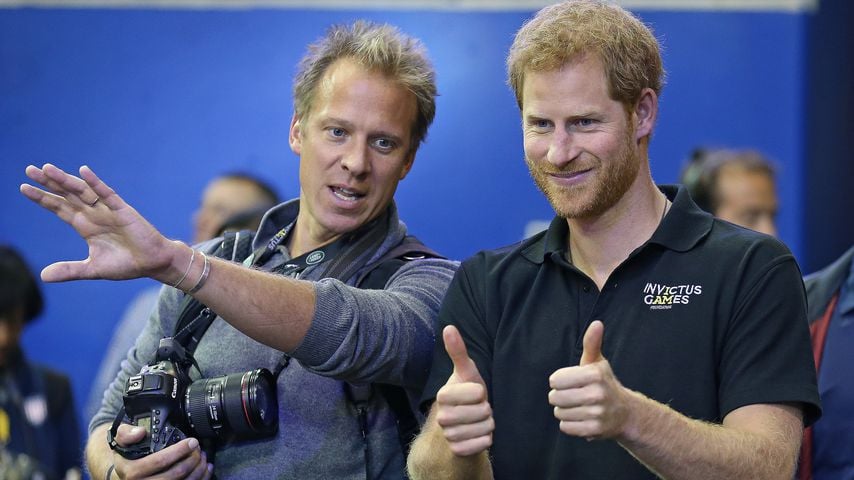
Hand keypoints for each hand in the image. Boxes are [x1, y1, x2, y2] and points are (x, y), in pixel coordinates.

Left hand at [19, 164, 175, 282]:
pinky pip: (107, 194)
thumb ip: (70, 270)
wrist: (153, 264)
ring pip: (82, 191)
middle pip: (67, 195)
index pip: (59, 208)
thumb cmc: (126, 264)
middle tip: (29, 170)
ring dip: (66, 180)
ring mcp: (107, 210)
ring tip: (47, 169)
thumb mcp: (93, 269)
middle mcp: (94, 214)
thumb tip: (42, 276)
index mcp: (85, 226)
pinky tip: (83, 171)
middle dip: (48, 183)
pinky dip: (96, 183)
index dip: (42, 198)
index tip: (24, 187)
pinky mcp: (123, 210)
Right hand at [111, 424, 212, 478]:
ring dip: (198, 470)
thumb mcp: (120, 442)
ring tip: (203, 458)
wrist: (123, 473)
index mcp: (132, 471)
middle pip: (175, 474)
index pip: (160, 461)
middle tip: (198, 449)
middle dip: (192, 459)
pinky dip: (200, 479)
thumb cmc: (126, 457)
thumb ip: (127, 433)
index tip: (192, 442)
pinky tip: (205, 470)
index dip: (179, 450)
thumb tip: (140, 432)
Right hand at [433, 325, 493, 456]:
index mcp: (442, 395)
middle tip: (477, 409)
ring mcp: (448, 435)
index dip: (482, 392)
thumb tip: (449, 327)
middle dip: (486, 410)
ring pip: (485, 428)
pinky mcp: (457, 450)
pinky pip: (484, 444)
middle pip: (483, 411)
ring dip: (487, 424)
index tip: (474, 394)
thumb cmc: (466, 394)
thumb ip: (458, 351)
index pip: (478, 393)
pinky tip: (478, 434)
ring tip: (478, 421)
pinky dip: (486, 439)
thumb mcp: (466, 372)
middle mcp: (442, 416)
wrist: (460, 424)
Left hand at [548, 320, 630, 439]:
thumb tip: (597, 323)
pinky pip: (565, 427)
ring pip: (559, 413)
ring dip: (564, 411)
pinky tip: (580, 418)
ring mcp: (597, 414)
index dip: (559, 381)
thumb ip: (592, 343)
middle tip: (573, 395)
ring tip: (578, 406)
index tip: (569, 381)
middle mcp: (597, 394)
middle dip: (559, 396)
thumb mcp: (597, 362)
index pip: (556, 380)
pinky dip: (569, 423)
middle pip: (555, 397)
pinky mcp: (594, 430)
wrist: (625, 413)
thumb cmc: (604, 383)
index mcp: (594, 375)